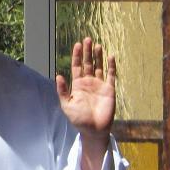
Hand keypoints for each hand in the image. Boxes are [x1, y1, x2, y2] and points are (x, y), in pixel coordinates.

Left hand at [56, 38, 115, 169]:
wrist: (93, 130)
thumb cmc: (78, 119)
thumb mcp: (66, 105)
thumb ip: (62, 90)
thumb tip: (58, 75)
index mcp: (78, 85)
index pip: (77, 67)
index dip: (77, 56)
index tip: (77, 45)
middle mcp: (89, 82)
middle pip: (88, 63)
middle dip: (87, 52)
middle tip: (87, 39)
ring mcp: (100, 85)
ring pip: (99, 67)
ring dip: (98, 56)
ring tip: (97, 44)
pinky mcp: (109, 90)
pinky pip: (111, 75)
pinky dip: (111, 66)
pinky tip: (110, 56)